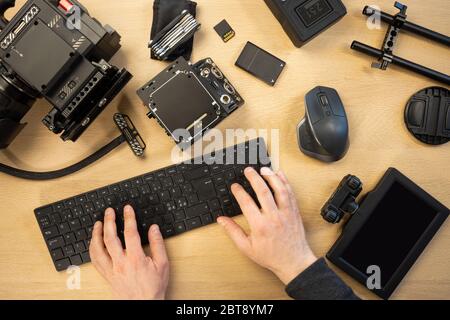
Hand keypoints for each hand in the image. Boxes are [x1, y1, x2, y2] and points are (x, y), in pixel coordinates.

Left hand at [89, 205, 168, 299]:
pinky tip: (94, 242)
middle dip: (109, 222)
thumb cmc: (153, 287)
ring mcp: (112, 270)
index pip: (130, 233)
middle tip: (109, 211)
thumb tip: (154, 229)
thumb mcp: (163, 265)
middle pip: (110, 238)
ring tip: (97, 224)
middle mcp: (121, 263)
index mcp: (136, 259)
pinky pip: (95, 260)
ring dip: (96, 234)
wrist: (143, 305)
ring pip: (98, 249)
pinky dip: (92, 249)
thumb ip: (158, 244)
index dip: (128, 218)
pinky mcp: (107, 276)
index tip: (127, 209)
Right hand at [218, 167, 316, 284]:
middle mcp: (274, 217)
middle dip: (254, 178)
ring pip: (279, 189)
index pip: (246, 203)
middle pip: (263, 191)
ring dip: (271, 177)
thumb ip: (233, 232)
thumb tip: (221, 220)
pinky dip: (285, 182)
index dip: (239, 192)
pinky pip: (290, 193)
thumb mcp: (247, 247)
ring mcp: (286, 213)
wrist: (294, 262)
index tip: (235, 186)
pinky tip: (280, 175)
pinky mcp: (294, 212)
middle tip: (248, 170)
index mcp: (260, 226)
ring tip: (263, 169)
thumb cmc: (271, 256)